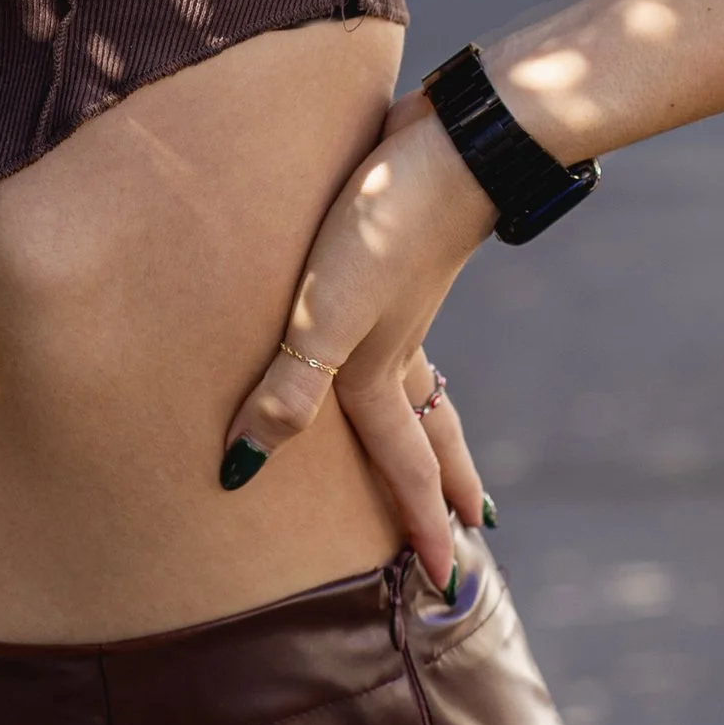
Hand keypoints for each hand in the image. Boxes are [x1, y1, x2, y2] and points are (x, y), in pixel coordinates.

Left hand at [218, 90, 496, 591]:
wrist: (451, 141)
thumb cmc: (383, 227)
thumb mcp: (325, 313)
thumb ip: (288, 387)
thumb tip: (245, 466)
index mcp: (382, 370)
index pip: (405, 468)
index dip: (420, 528)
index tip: (444, 584)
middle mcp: (400, 342)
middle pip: (431, 431)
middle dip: (448, 486)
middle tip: (478, 527)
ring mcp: (405, 295)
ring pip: (424, 378)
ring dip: (439, 420)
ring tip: (446, 442)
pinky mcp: (396, 245)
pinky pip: (403, 319)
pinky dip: (410, 347)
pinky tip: (397, 318)